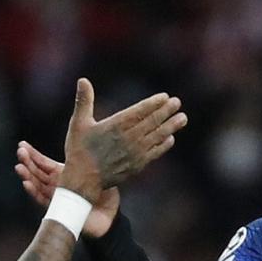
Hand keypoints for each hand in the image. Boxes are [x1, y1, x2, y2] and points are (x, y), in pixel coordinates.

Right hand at [14, 140, 120, 237]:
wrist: (109, 217)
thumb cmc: (106, 194)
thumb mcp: (98, 172)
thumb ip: (89, 159)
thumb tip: (88, 137)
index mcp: (65, 173)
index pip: (44, 162)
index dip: (33, 154)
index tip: (22, 145)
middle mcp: (57, 184)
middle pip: (37, 172)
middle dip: (27, 161)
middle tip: (20, 152)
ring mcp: (56, 196)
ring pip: (37, 185)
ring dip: (27, 176)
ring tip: (19, 167)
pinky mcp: (57, 208)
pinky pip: (43, 200)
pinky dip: (34, 192)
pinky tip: (26, 183)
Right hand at [57, 79, 186, 202]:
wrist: (83, 181)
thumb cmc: (79, 150)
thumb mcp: (78, 123)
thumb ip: (84, 101)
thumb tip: (83, 80)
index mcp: (116, 125)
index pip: (140, 111)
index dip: (154, 103)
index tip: (165, 97)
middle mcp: (129, 138)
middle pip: (152, 122)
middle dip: (166, 111)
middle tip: (177, 102)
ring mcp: (135, 153)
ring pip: (157, 137)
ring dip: (171, 127)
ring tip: (182, 118)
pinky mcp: (137, 166)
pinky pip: (155, 153)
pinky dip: (163, 145)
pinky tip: (170, 139)